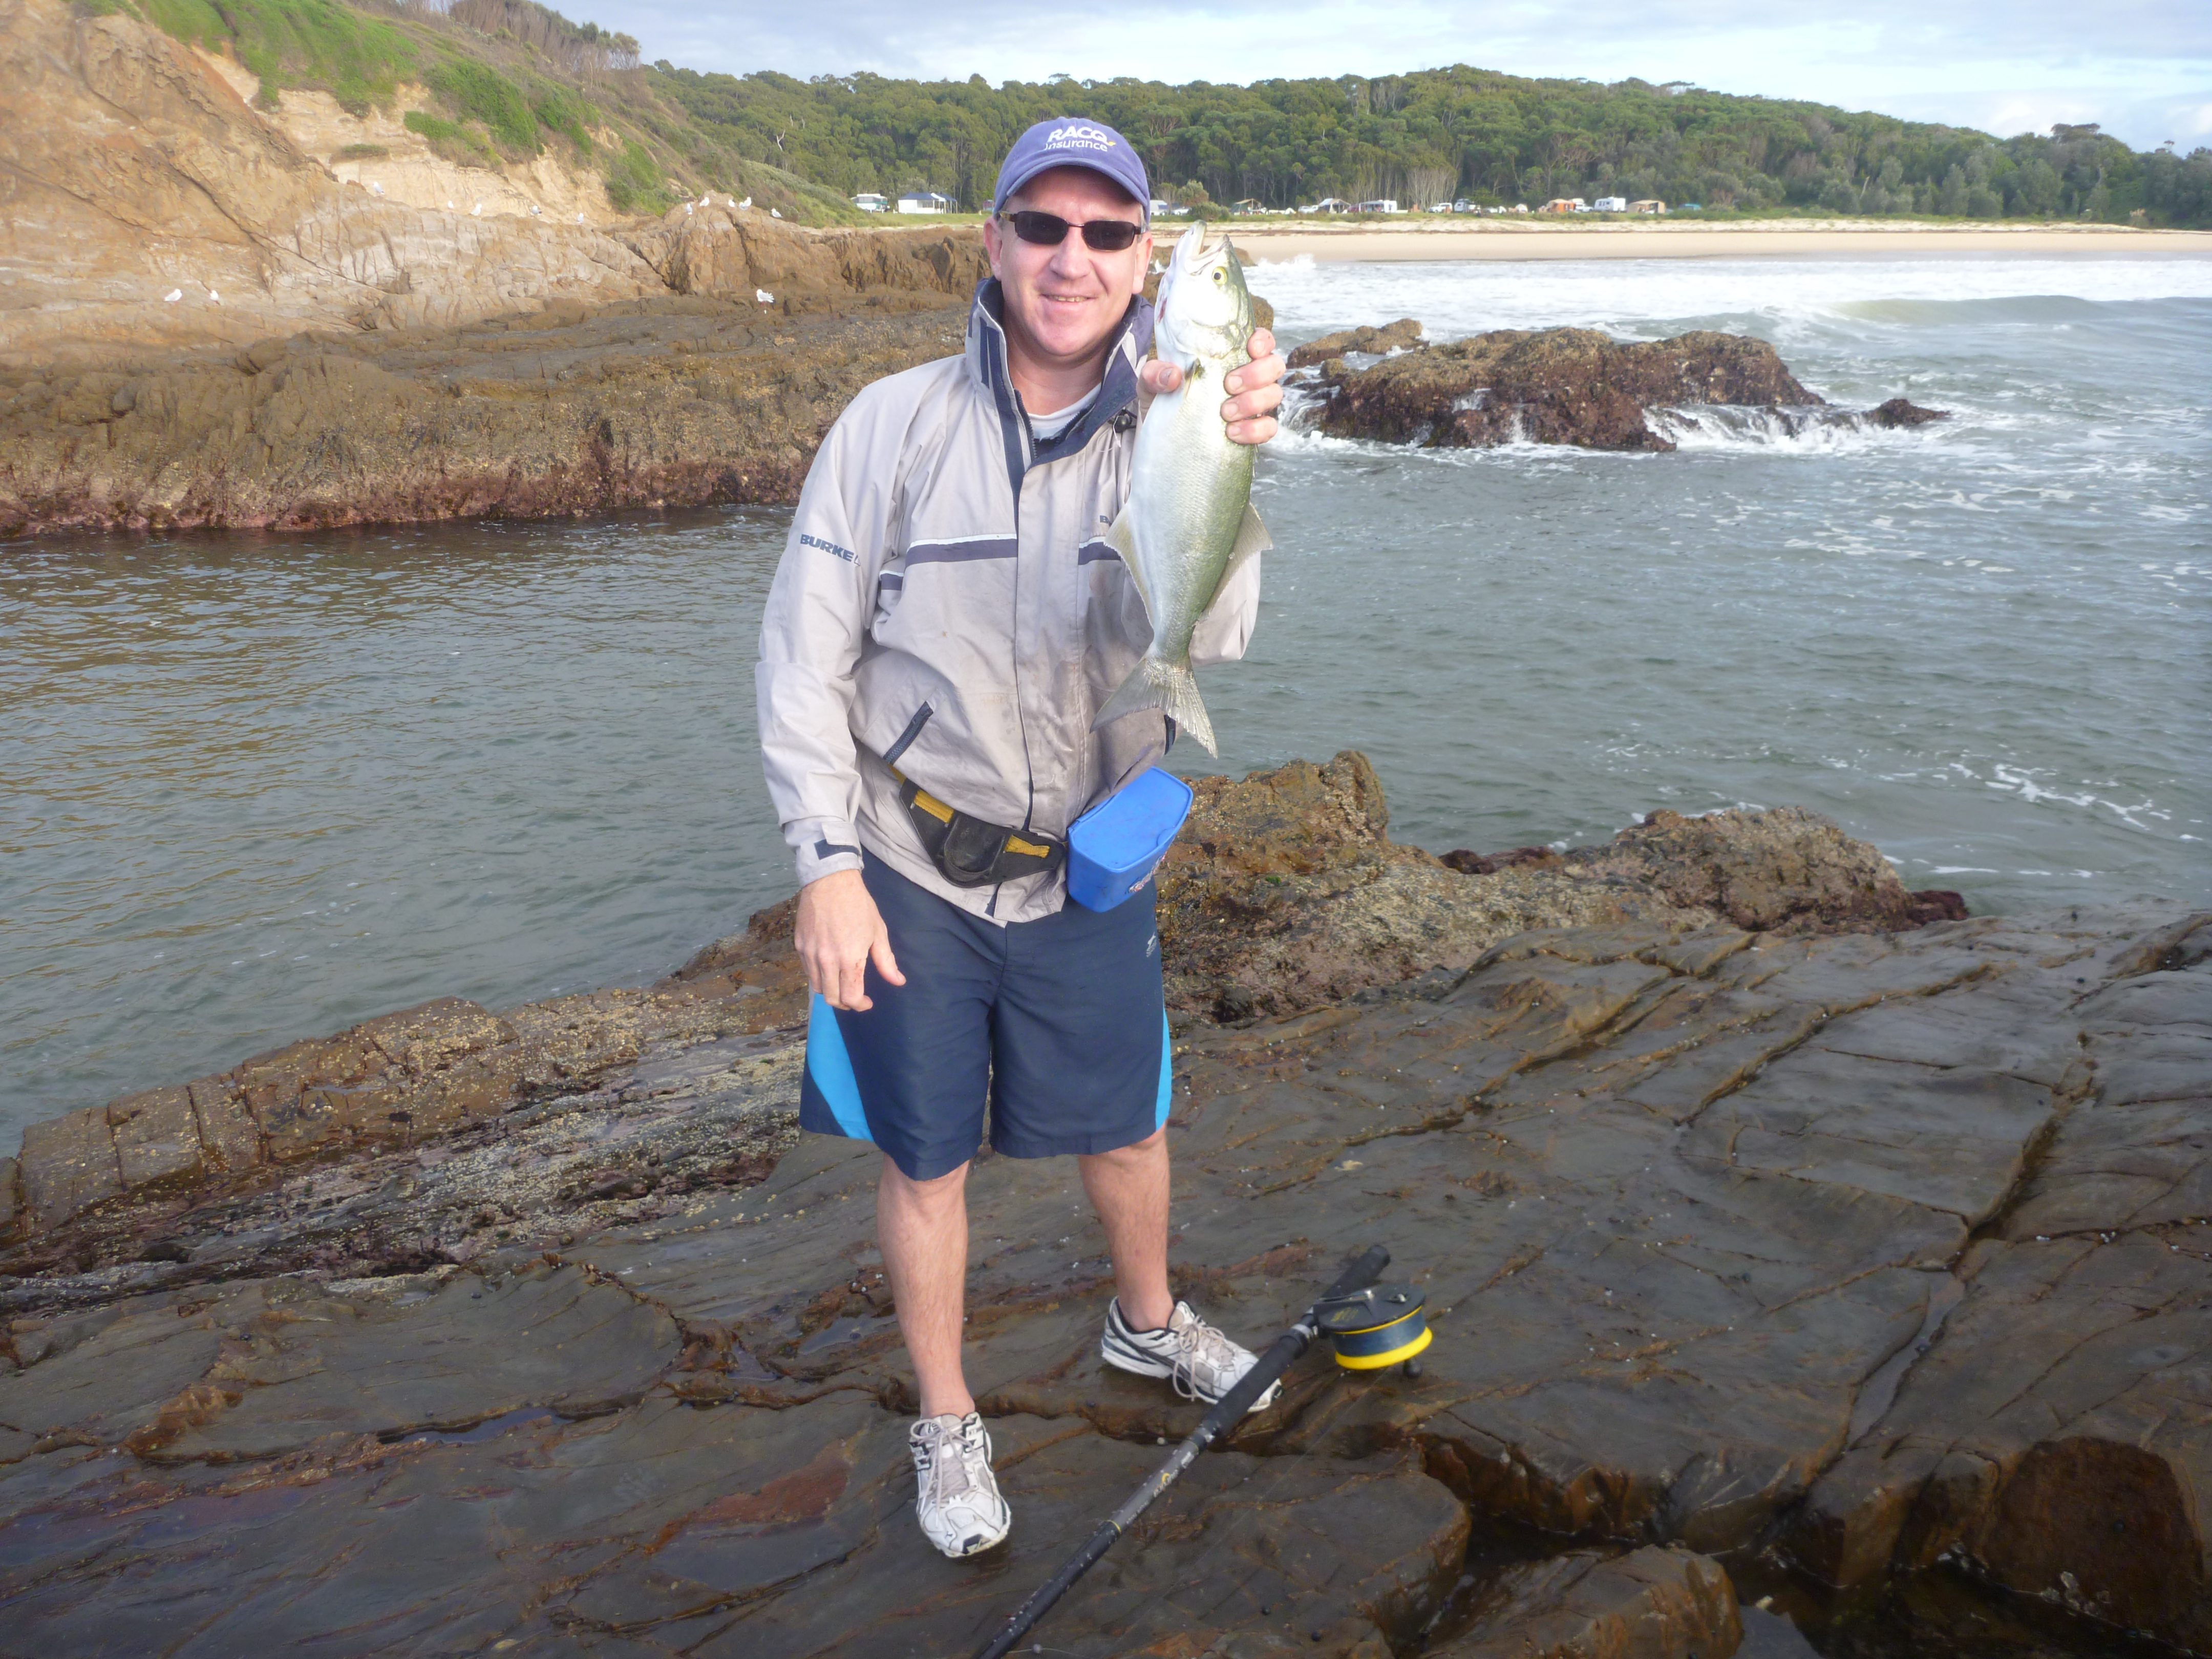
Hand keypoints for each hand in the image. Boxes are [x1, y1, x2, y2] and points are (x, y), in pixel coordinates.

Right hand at [794, 869, 904, 1010]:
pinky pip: (807, 971)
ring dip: (830, 991)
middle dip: (845, 1003)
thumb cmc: (858, 905)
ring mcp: (809, 954)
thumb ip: (886, 961)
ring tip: (841, 983)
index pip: (850, 997)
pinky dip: (818, 976)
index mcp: (849, 959)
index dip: (860, 1005)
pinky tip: (828, 967)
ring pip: (817, 987)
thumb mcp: (878, 932)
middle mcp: (826, 961)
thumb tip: (898, 981)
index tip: (867, 1002)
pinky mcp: (798, 946)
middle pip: (831, 998)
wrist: (830, 881)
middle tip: (855, 997)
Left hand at [1139, 327, 1284, 444]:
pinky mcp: (1253, 430)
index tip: (1251, 348)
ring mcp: (1254, 403)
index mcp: (1231, 356)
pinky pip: (1268, 427)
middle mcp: (1249, 377)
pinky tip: (1232, 433)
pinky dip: (1254, 430)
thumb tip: (1173, 375)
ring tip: (1225, 412)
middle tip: (1229, 384)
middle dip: (1256, 374)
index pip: (1261, 340)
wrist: (1161, 436)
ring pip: (1274, 394)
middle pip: (1274, 365)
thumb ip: (1155, 373)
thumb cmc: (1163, 398)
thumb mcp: (1150, 383)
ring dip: (1253, 402)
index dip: (1263, 341)